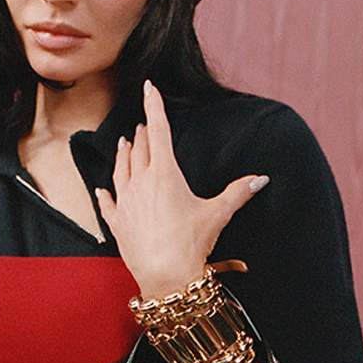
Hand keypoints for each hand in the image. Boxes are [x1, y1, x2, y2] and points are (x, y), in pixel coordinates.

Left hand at [95, 81, 268, 297]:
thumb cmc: (191, 243)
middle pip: (140, 148)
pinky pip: (108, 202)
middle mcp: (141, 182)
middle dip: (143, 133)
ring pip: (121, 169)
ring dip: (123, 154)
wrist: (165, 276)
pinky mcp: (117, 223)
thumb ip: (238, 192)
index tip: (148, 87)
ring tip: (123, 143)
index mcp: (165, 174)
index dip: (154, 106)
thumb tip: (261, 178)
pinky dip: (106, 193)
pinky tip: (102, 188)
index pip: (159, 130)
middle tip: (143, 123)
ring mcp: (126, 202)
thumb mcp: (217, 214)